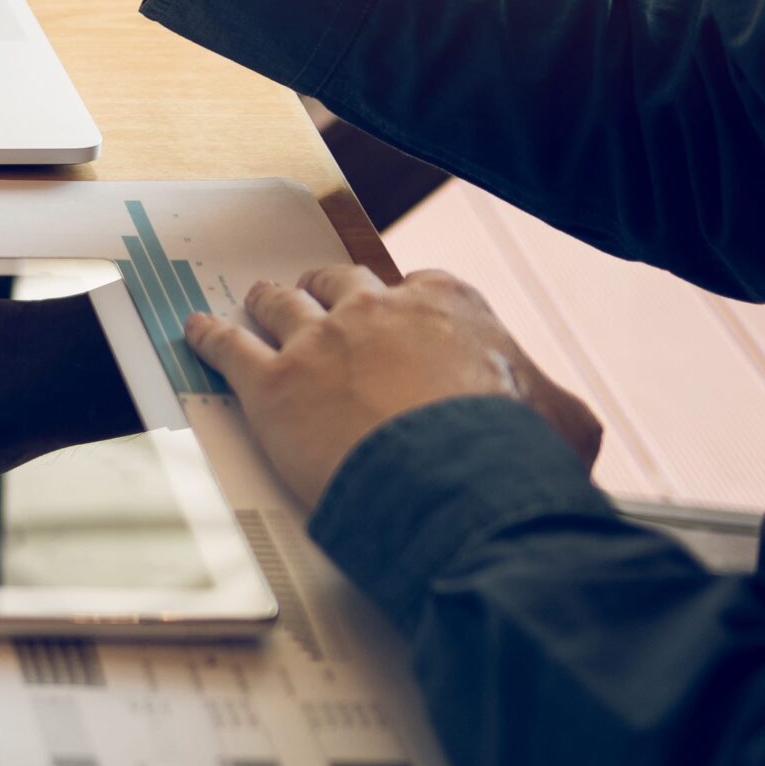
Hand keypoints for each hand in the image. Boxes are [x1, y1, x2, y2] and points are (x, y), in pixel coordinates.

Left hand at [185, 265, 603, 509]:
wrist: (453, 481)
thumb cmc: (512, 453)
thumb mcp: (564, 423)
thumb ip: (556, 411)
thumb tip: (567, 430)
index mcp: (447, 305)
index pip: (417, 287)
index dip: (401, 306)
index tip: (394, 316)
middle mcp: (376, 310)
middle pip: (338, 284)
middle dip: (327, 291)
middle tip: (317, 301)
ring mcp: (318, 341)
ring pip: (279, 303)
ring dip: (267, 302)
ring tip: (256, 302)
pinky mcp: (271, 382)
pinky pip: (227, 347)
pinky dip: (208, 337)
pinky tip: (197, 332)